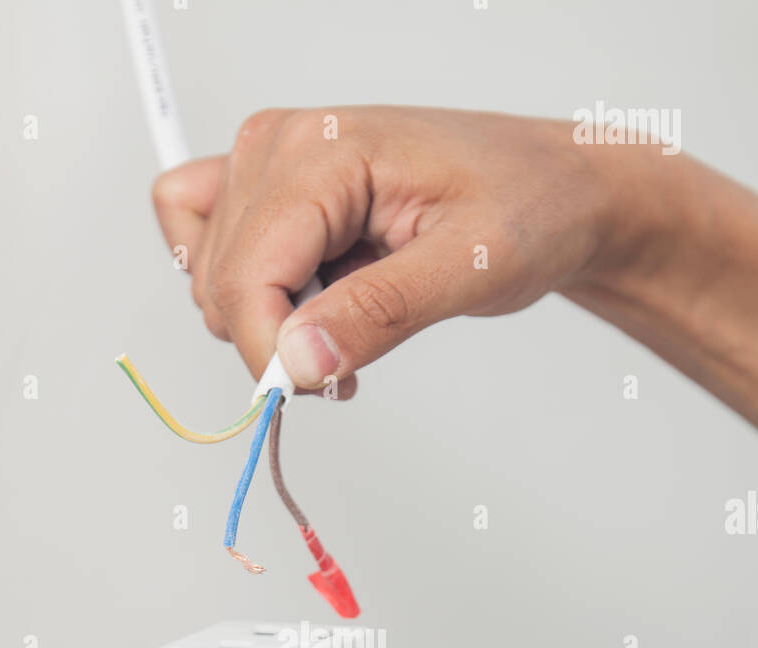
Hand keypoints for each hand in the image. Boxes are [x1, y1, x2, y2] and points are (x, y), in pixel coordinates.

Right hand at [152, 105, 757, 449]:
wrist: (555, 189)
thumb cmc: (528, 206)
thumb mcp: (470, 266)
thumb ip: (378, 313)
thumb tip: (297, 361)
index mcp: (324, 151)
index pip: (246, 276)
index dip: (270, 352)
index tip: (320, 389)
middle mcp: (281, 147)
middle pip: (219, 284)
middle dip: (276, 344)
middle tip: (350, 362)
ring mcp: (271, 166)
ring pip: (210, 278)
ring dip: (267, 326)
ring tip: (347, 328)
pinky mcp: (273, 192)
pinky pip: (202, 245)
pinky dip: (242, 297)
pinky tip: (306, 307)